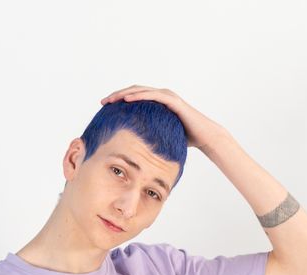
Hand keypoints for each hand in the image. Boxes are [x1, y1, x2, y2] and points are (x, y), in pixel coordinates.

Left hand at [99, 84, 227, 150]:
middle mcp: (161, 96)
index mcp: (156, 104)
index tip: (105, 108)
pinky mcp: (172, 100)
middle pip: (133, 91)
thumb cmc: (184, 139)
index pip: (134, 99)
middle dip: (116, 95)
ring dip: (124, 93)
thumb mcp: (161, 138)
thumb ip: (149, 138)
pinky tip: (127, 100)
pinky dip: (139, 96)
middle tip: (102, 102)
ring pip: (140, 91)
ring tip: (111, 99)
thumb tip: (134, 152)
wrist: (204, 136)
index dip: (118, 101)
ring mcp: (167, 96)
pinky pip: (152, 96)